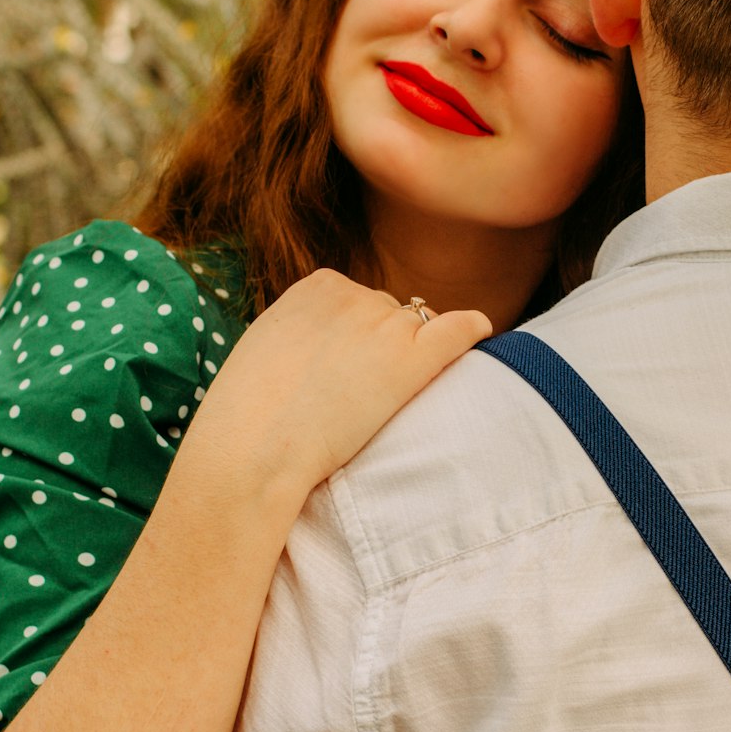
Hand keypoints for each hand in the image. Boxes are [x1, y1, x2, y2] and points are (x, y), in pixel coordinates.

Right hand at [174, 270, 491, 514]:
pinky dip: (472, 330)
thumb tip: (336, 343)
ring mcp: (386, 325)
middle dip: (380, 348)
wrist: (252, 446)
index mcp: (318, 285)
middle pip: (389, 315)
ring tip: (379, 400)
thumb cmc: (249, 412)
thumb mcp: (269, 344)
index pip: (356, 300)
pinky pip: (458, 331)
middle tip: (353, 396)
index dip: (354, 339)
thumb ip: (306, 330)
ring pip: (418, 331)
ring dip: (407, 358)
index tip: (339, 372)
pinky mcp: (410, 360)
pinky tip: (481, 333)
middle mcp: (356, 295)